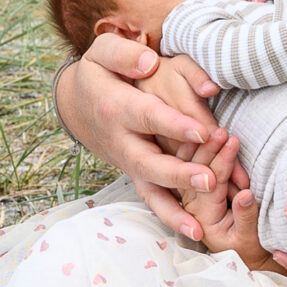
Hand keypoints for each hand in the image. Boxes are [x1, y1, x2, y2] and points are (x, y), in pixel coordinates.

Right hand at [56, 35, 228, 240]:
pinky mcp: (136, 175)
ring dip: (174, 211)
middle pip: (148, 162)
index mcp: (115, 107)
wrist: (77, 103)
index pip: (147, 117)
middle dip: (179, 174)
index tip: (202, 130)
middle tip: (209, 179)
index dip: (173, 124)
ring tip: (198, 229)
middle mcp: (120, 141)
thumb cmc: (98, 74)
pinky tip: (195, 233)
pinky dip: (172, 217)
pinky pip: (153, 199)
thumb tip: (149, 63)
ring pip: (149, 190)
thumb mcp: (102, 53)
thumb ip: (124, 54)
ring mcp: (127, 163)